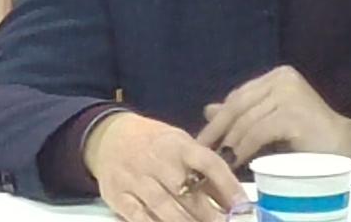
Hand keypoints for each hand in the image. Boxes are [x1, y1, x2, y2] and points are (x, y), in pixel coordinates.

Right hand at [84, 112, 246, 221]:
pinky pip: (139, 217)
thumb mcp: (181, 145)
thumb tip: (233, 198)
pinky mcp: (118, 196)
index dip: (227, 184)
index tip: (242, 204)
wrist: (108, 137)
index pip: (208, 162)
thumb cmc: (155, 143)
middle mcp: (157, 161)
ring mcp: (136, 179)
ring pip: (164, 208)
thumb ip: (204, 170)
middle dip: (209, 214)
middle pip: (187, 192)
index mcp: (178, 144)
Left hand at [196, 66, 350, 167]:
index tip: (202, 138)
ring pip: (246, 119)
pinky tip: (234, 161)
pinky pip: (258, 132)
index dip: (219, 117)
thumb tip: (208, 110)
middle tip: (202, 150)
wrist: (346, 149)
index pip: (240, 95)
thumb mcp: (269, 124)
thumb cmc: (308, 138)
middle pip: (239, 104)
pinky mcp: (293, 113)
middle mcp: (283, 78)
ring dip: (229, 143)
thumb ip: (243, 116)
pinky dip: (243, 148)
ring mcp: (289, 93)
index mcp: (278, 76)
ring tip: (217, 161)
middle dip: (217, 129)